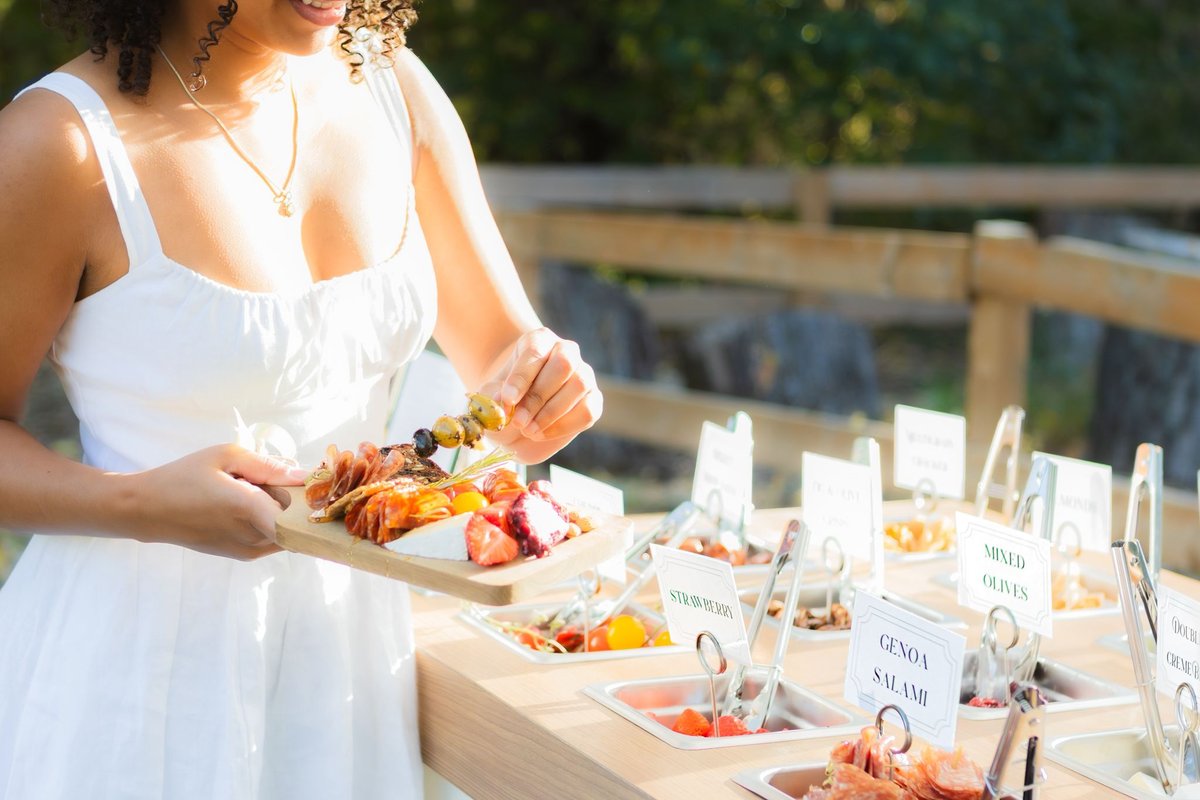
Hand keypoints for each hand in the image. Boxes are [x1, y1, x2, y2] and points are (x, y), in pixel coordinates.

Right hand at [117, 444, 308, 560]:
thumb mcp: (225, 456)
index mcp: (248, 507)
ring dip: (284, 512)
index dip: (314, 500)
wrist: (148, 510)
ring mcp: (248, 550)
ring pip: (288, 530)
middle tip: (274, 479)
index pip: (302, 516)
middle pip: (297, 519)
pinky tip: (250, 505)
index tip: (313, 482)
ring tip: (256, 492)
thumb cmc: (185, 477)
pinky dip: (274, 522)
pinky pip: (275, 538)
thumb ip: (268, 466)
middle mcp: (252, 536)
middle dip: (298, 500)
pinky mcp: (243, 556)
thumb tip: (304, 475)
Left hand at [479, 328, 602, 462]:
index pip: (535, 351)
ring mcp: (583, 374)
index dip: (521, 377)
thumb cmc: (505, 401)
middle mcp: (565, 351)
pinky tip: (542, 434)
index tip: (507, 401)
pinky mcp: (593, 399)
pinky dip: (564, 426)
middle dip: (538, 396)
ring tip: (528, 430)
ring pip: (579, 385)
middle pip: (563, 364)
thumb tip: (503, 403)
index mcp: (539, 340)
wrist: (518, 421)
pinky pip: (588, 410)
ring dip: (551, 413)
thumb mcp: (490, 397)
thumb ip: (494, 397)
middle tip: (518, 421)